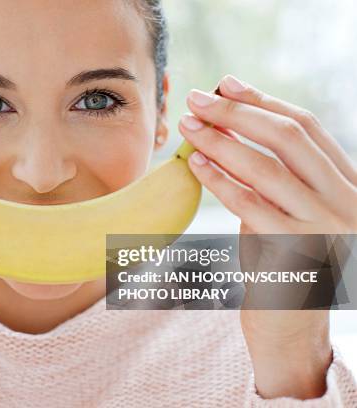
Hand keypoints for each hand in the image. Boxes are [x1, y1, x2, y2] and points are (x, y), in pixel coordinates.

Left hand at [178, 75, 356, 398]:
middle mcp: (346, 204)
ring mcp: (325, 229)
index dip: (264, 102)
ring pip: (268, 168)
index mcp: (347, 188)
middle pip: (289, 138)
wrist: (292, 334)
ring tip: (188, 126)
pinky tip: (195, 164)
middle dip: (238, 112)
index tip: (226, 84)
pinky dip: (220, 180)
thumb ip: (272, 183)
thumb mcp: (288, 217)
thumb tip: (228, 137)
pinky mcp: (296, 253)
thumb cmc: (283, 269)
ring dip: (222, 141)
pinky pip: (252, 205)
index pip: (307, 129)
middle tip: (197, 98)